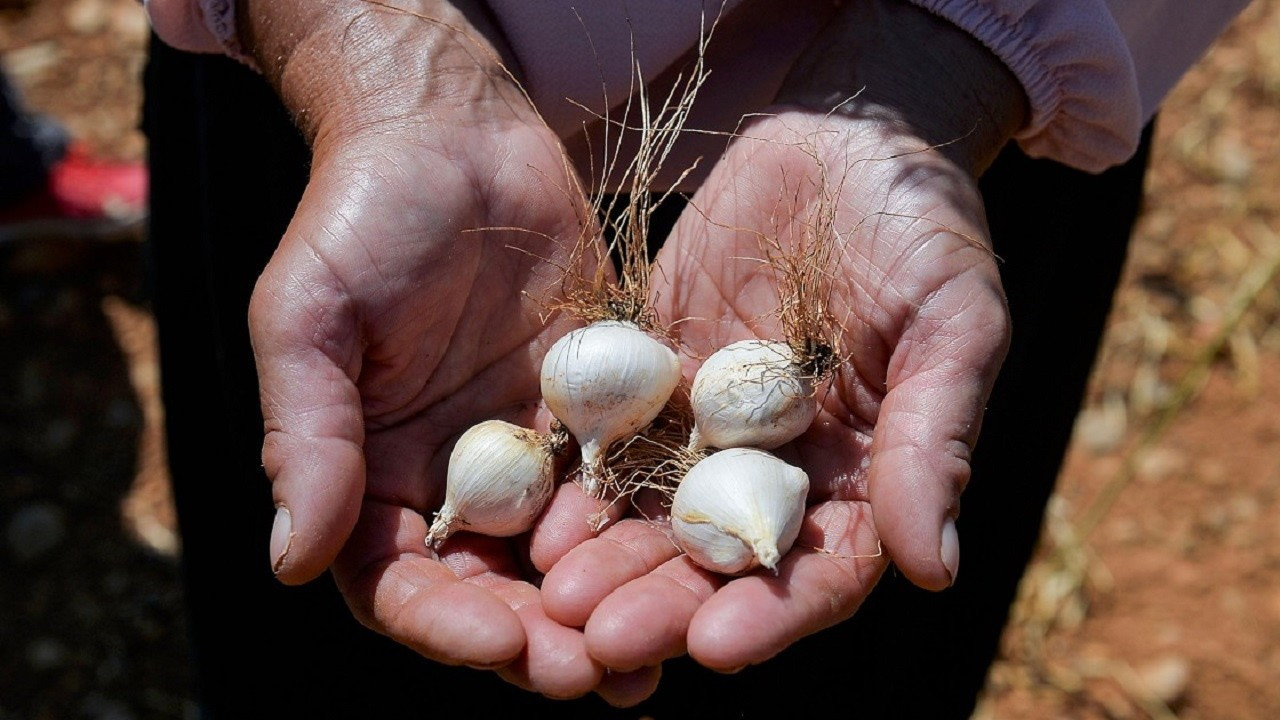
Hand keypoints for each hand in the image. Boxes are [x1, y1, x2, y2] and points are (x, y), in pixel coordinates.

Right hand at [242, 0, 654, 703]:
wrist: (453, 131)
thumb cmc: (360, 213)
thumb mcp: (310, 317)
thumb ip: (308, 433)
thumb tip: (289, 560)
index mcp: (371, 475)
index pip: (401, 580)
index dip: (449, 622)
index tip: (505, 645)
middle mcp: (455, 478)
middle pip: (495, 586)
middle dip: (544, 636)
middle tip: (602, 675)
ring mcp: (532, 448)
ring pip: (571, 550)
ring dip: (611, 602)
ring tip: (664, 653)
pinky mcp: (598, 408)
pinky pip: (628, 474)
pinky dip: (657, 521)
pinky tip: (702, 555)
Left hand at [538, 0, 1025, 676]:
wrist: (845, 138)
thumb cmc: (925, 228)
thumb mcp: (952, 320)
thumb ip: (934, 436)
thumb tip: (935, 569)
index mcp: (860, 476)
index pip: (818, 570)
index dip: (772, 613)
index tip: (717, 646)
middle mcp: (777, 469)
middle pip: (718, 560)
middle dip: (661, 604)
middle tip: (598, 640)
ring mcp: (706, 426)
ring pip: (651, 512)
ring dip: (605, 558)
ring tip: (553, 594)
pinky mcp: (652, 377)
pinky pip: (608, 434)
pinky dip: (574, 476)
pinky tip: (532, 508)